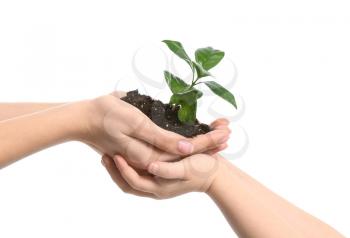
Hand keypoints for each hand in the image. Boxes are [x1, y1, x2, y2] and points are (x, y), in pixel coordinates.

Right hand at [84, 92, 230, 168]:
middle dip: (210, 141)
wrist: (84, 119)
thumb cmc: (107, 117)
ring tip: (218, 133)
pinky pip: (167, 148)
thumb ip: (161, 139)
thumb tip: (187, 148)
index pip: (187, 150)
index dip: (208, 141)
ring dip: (200, 142)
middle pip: (187, 152)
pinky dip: (184, 142)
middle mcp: (152, 159)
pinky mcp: (142, 149)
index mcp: (151, 155)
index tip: (226, 132)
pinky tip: (193, 137)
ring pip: (180, 151)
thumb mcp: (135, 125)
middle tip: (228, 131)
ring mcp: (147, 155)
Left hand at [101, 153, 225, 198]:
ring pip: (131, 179)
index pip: (132, 181)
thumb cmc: (202, 170)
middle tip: (105, 155)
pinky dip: (130, 166)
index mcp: (159, 188)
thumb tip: (150, 167)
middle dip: (114, 171)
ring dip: (120, 168)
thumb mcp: (186, 168)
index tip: (114, 155)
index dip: (121, 170)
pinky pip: (139, 174)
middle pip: (127, 183)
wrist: (215, 174)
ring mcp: (157, 183)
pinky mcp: (160, 175)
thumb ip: (168, 170)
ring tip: (111, 153)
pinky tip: (128, 152)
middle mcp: (155, 188)